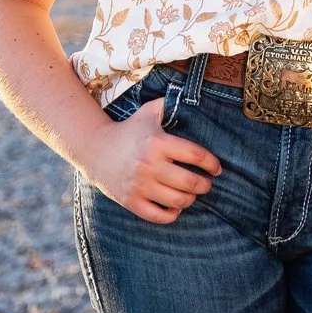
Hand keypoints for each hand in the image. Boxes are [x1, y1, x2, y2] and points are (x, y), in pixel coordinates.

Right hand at [81, 103, 220, 223]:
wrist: (95, 149)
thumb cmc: (128, 130)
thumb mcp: (148, 112)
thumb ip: (169, 103)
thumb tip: (191, 95)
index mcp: (158, 142)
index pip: (195, 155)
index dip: (212, 164)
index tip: (217, 168)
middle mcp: (149, 165)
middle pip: (190, 182)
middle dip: (204, 185)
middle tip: (207, 184)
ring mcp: (139, 185)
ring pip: (177, 201)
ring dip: (190, 199)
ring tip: (192, 194)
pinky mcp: (130, 201)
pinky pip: (158, 216)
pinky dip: (172, 215)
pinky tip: (175, 207)